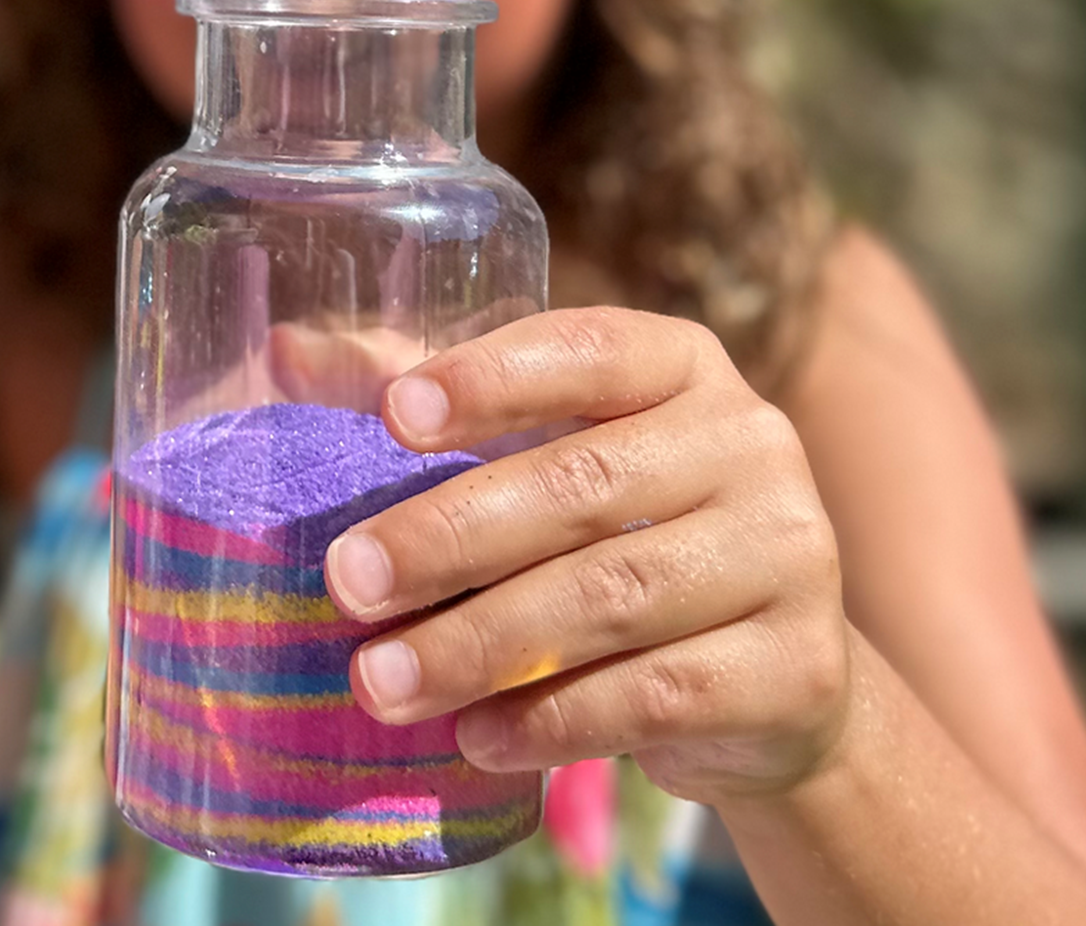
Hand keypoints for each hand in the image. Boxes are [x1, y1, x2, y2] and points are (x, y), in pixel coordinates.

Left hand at [323, 307, 852, 804]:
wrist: (770, 670)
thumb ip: (435, 406)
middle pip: (587, 484)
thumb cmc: (625, 534)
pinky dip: (554, 720)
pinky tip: (477, 737)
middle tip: (347, 582)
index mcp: (683, 366)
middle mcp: (751, 442)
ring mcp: (790, 553)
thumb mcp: (552, 453)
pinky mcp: (798, 666)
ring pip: (615, 596)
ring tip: (381, 682)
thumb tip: (287, 351)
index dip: (491, 379)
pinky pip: (659, 694)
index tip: (391, 415)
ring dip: (481, 644)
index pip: (587, 349)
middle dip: (451, 536)